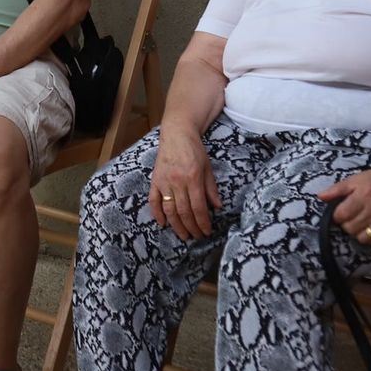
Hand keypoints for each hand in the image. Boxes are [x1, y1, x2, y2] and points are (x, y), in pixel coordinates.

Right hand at [150, 125, 221, 239]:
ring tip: (183, 235)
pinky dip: (157, 213)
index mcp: (193, 178)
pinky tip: (162, 223)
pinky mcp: (155, 180)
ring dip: (176, 225)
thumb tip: (217, 207)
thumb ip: (211, 188)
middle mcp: (177, 181)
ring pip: (169, 209)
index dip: (203, 222)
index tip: (207, 232)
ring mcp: (164, 181)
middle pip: (184, 211)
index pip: (198, 207)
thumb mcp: (207, 167)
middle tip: (197, 237)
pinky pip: (153, 200)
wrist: (177, 134)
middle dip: (191, 227)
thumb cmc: (194, 150)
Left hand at [318, 167, 370, 246]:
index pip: (341, 215)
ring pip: (362, 238)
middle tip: (351, 217)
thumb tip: (320, 196)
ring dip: (358, 232)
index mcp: (363, 195)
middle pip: (350, 228)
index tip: (341, 212)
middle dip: (347, 224)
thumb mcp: (356, 179)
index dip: (338, 215)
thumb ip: (337, 189)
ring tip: (361, 223)